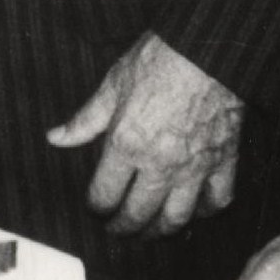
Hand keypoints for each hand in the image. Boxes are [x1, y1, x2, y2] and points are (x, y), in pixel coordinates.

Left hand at [46, 30, 242, 236]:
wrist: (208, 47)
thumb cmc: (159, 59)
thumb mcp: (114, 84)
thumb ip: (85, 119)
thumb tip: (55, 137)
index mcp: (126, 144)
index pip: (104, 195)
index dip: (95, 208)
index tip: (94, 209)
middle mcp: (159, 164)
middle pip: (137, 214)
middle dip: (122, 228)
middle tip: (117, 229)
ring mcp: (194, 167)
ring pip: (175, 218)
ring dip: (159, 232)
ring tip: (149, 232)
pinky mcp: (224, 161)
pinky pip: (216, 201)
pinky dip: (205, 212)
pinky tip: (194, 211)